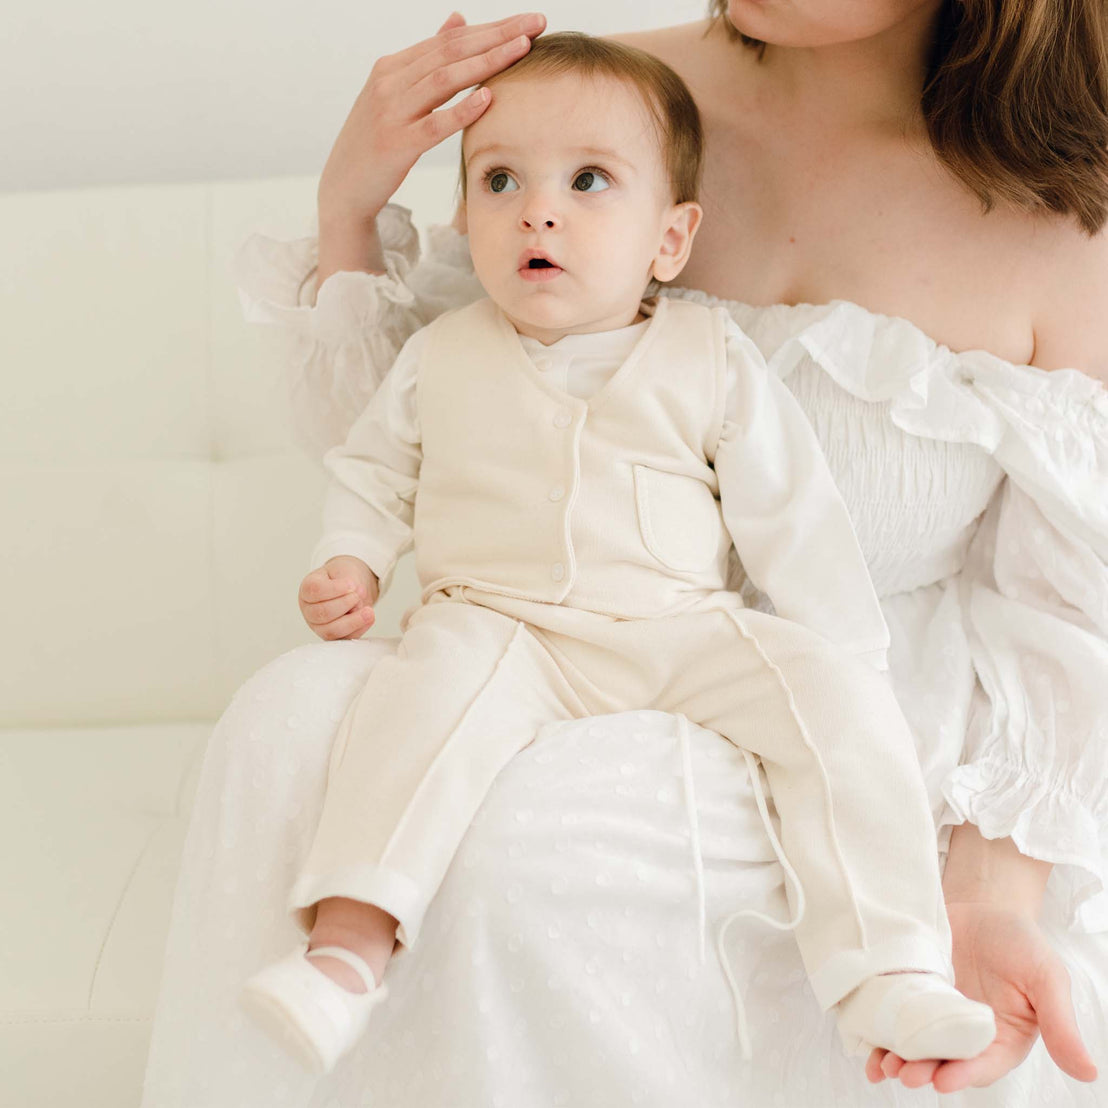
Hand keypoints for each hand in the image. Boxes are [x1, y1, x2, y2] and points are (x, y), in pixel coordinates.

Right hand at [299, 556, 379, 639]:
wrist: (351, 586)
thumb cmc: (342, 577)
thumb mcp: (344, 570)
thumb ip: (349, 583)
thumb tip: (357, 601)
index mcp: (307, 589)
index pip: (315, 590)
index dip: (335, 589)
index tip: (352, 584)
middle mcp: (309, 610)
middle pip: (322, 613)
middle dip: (345, 604)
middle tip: (359, 595)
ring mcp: (319, 626)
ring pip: (331, 630)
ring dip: (353, 621)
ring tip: (368, 611)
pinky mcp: (333, 637)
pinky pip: (345, 638)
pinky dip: (359, 629)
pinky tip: (368, 618)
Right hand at [317, 10, 545, 227]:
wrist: (344, 187)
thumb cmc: (377, 141)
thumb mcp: (398, 95)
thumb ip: (428, 59)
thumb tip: (459, 20)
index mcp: (393, 67)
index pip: (449, 40)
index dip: (490, 28)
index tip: (527, 21)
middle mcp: (390, 82)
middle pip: (451, 51)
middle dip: (497, 35)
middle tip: (535, 24)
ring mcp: (392, 112)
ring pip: (445, 79)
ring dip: (486, 62)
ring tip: (522, 48)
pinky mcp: (397, 144)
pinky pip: (434, 124)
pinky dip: (461, 109)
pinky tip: (487, 97)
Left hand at [864, 902, 1097, 1091]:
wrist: (982, 904)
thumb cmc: (1020, 941)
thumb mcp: (1046, 978)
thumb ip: (1061, 1025)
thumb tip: (1088, 1072)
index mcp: (1001, 1039)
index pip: (981, 1065)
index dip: (963, 1075)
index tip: (943, 1081)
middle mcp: (963, 1033)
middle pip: (941, 1060)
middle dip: (922, 1070)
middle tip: (904, 1072)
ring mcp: (932, 1013)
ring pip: (913, 1044)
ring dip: (896, 1058)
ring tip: (882, 1065)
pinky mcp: (909, 992)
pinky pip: (892, 1017)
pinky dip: (878, 1031)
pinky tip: (864, 1040)